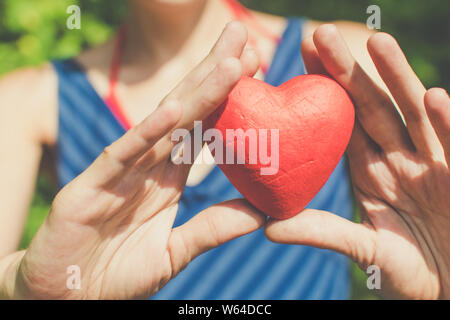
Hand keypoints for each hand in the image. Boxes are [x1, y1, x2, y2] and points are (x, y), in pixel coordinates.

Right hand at [7, 22, 263, 299]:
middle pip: (188, 112)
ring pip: (162, 124)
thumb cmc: (116, 274)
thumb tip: (261, 213)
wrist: (68, 299)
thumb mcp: (174, 251)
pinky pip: (121, 155)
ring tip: (229, 61)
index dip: (230, 100)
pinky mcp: (91, 188)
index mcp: (167, 178)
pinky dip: (147, 132)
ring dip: (195, 93)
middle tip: (243, 39)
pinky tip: (174, 109)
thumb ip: (212, 228)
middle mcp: (147, 166)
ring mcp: (120, 172)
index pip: (203, 129)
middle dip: (216, 75)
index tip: (258, 71)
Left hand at [265, 24, 449, 298]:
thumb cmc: (407, 269)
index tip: (299, 57)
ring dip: (397, 78)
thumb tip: (268, 226)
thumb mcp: (361, 248)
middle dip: (348, 71)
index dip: (323, 89)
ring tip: (377, 42)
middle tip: (321, 35)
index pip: (344, 120)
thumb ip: (321, 232)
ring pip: (413, 114)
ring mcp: (431, 164)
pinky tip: (434, 97)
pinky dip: (447, 124)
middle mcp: (399, 159)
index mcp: (371, 170)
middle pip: (373, 106)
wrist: (449, 288)